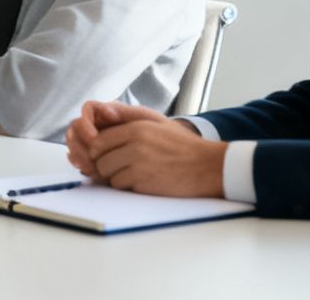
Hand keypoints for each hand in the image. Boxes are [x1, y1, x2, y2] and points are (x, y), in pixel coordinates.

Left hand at [77, 105, 223, 196]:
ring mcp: (139, 164)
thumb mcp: (159, 124)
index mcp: (136, 128)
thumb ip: (131, 122)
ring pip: (108, 175)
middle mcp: (134, 144)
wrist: (209, 166)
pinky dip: (128, 187)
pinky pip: (121, 186)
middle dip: (106, 166)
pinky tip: (144, 182)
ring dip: (117, 178)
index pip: (99, 141)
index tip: (109, 156)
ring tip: (135, 175)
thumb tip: (105, 128)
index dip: (101, 151)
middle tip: (120, 168)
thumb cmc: (185, 147)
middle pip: (100, 159)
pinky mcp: (144, 182)